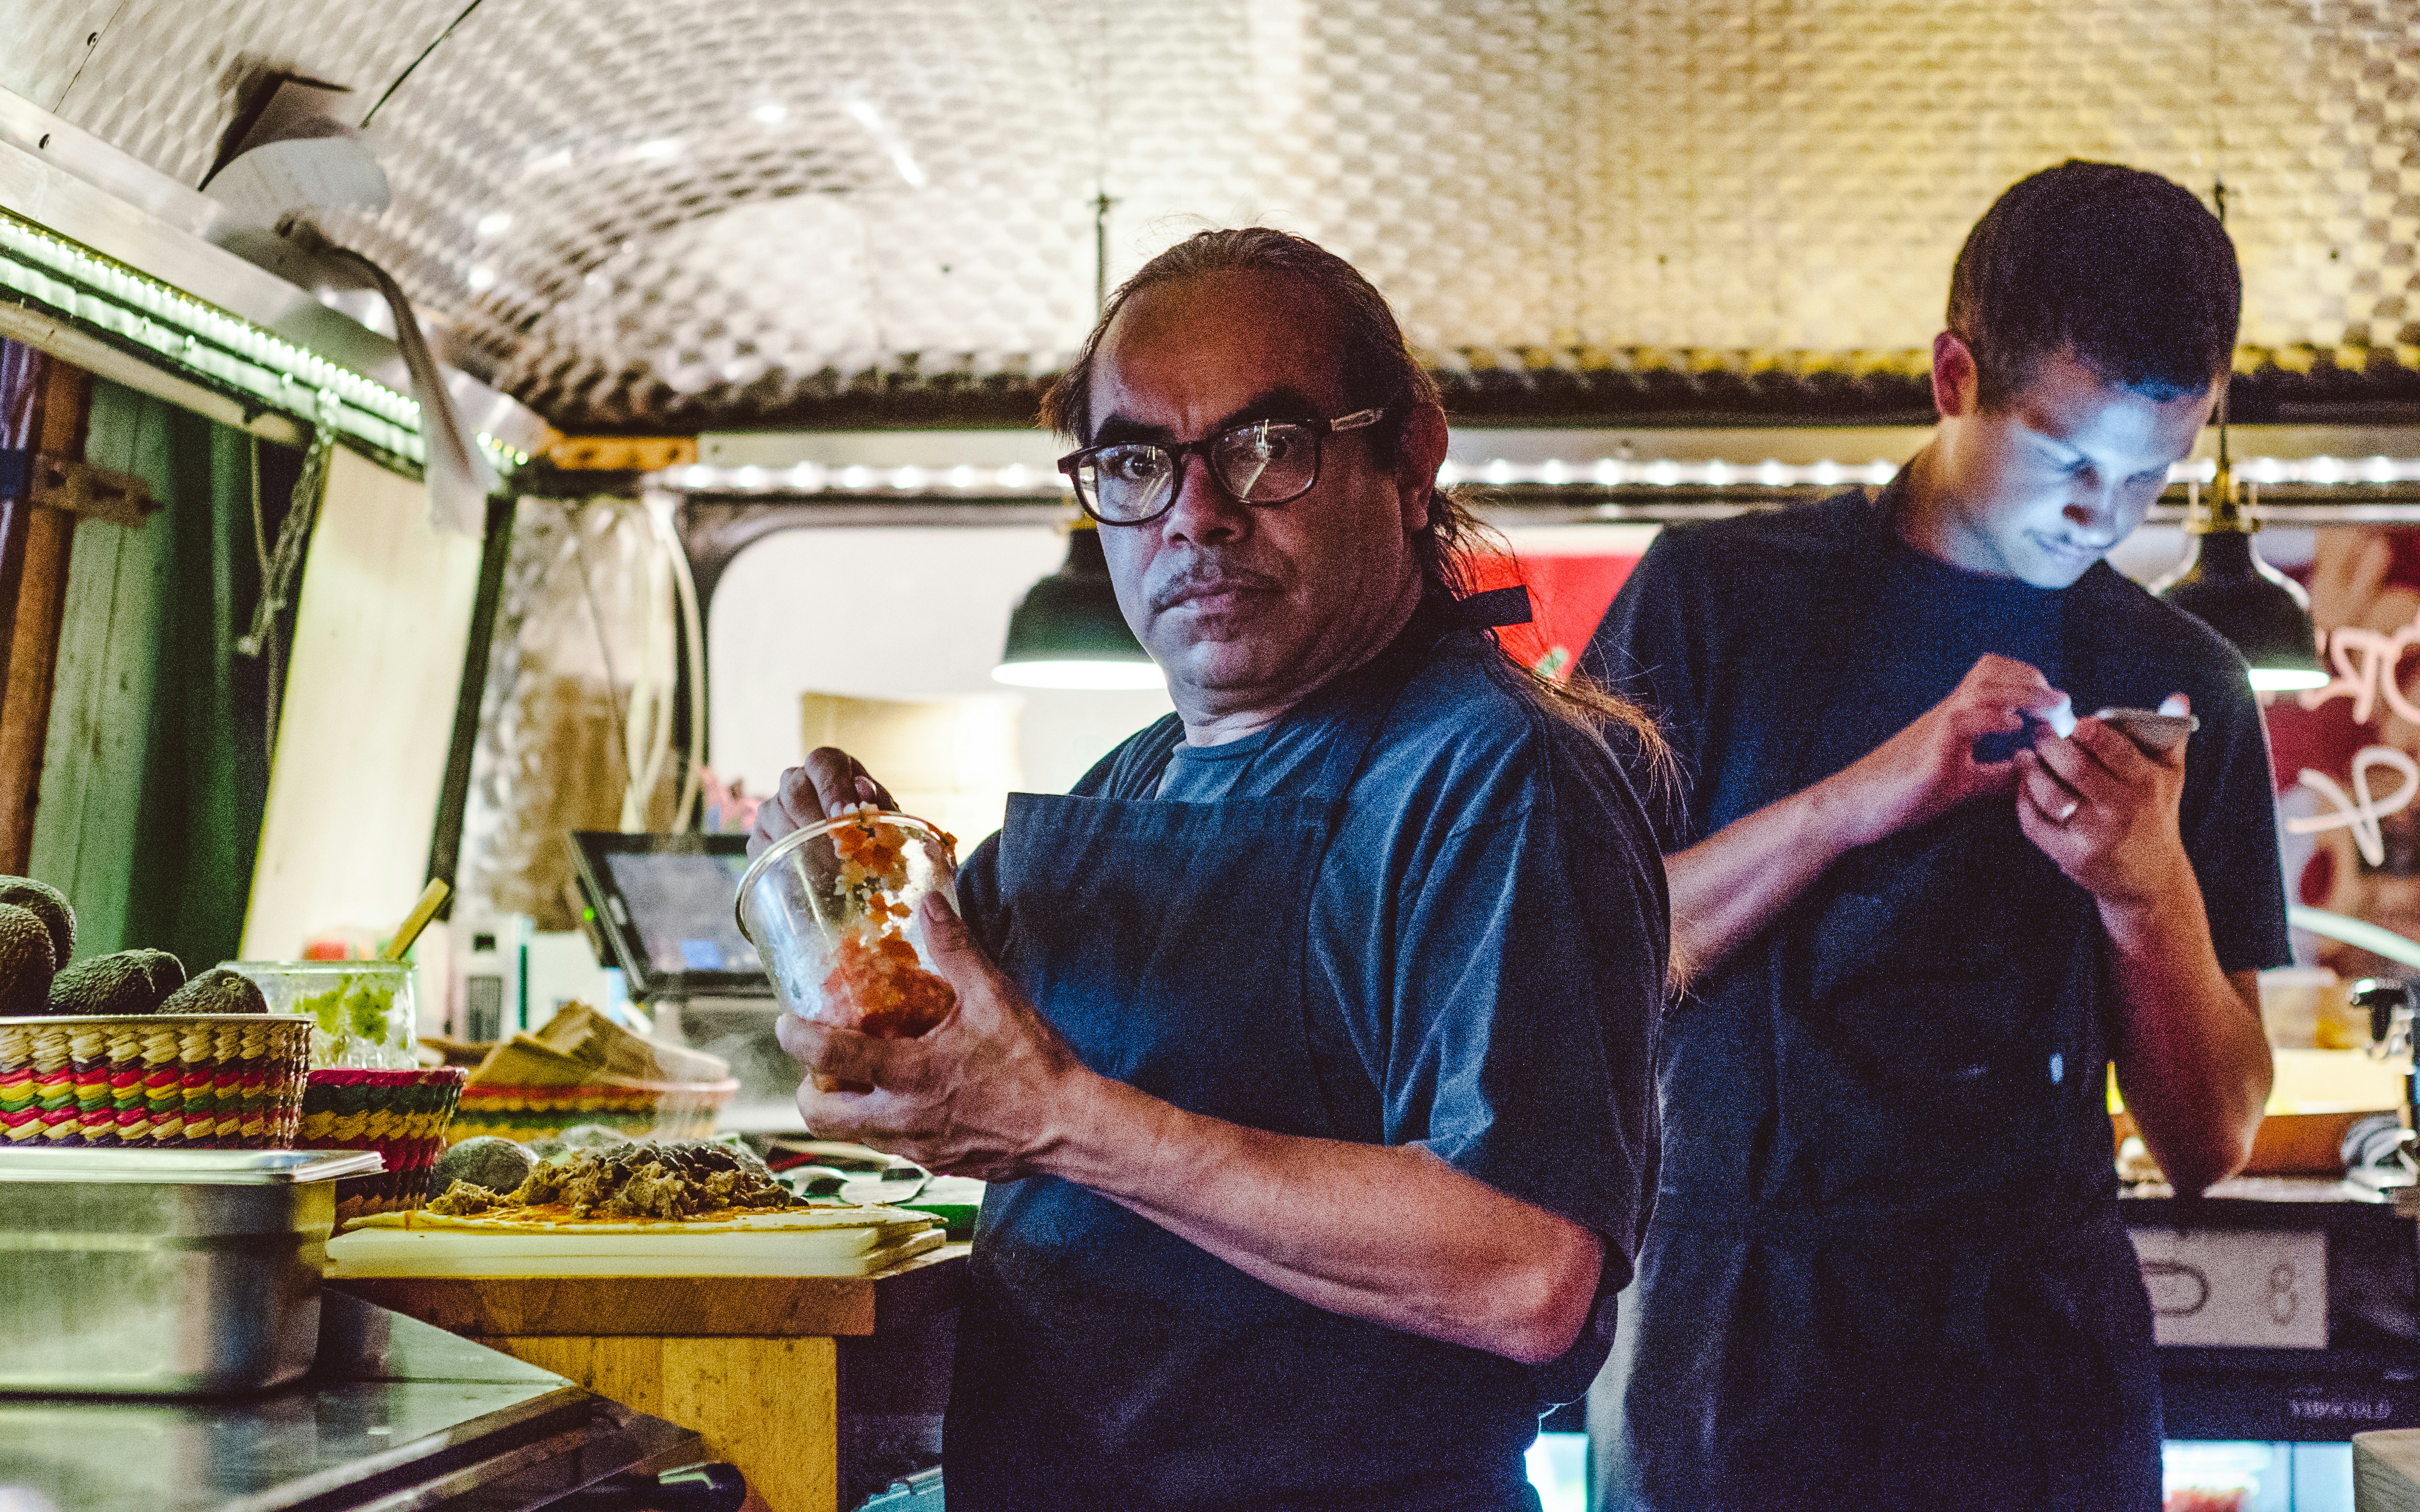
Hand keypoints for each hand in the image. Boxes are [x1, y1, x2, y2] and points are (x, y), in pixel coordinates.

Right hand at [748, 747, 897, 857]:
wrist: (843, 857)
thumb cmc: (868, 830)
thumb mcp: (881, 818)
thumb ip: (878, 805)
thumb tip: (865, 792)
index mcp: (828, 767)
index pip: (823, 763)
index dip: (834, 788)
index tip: (846, 813)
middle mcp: (796, 779)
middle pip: (795, 791)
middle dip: (818, 824)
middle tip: (840, 851)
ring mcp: (772, 807)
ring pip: (778, 819)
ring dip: (805, 846)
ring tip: (832, 870)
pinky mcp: (759, 836)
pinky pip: (765, 846)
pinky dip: (787, 862)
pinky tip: (809, 874)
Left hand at [773, 891, 1092, 1179]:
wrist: (1071, 1128)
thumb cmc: (1035, 1063)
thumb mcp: (995, 997)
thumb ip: (956, 949)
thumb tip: (930, 903)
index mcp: (910, 1074)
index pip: (831, 1056)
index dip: (796, 1037)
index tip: (786, 1022)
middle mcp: (903, 1119)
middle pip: (820, 1117)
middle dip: (807, 1089)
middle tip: (820, 1061)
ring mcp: (917, 1149)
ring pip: (853, 1136)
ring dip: (844, 1107)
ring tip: (861, 1076)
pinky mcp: (936, 1166)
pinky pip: (890, 1147)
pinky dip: (882, 1123)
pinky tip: (907, 1098)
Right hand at [1820, 654, 2068, 846]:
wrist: (1856, 805)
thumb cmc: (1903, 794)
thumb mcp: (1963, 783)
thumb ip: (1996, 774)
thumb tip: (2032, 769)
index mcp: (1957, 718)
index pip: (1996, 676)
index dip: (2031, 682)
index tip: (2057, 709)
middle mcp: (1949, 712)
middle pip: (1993, 668)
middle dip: (2034, 680)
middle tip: (2061, 705)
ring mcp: (1938, 726)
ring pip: (1984, 687)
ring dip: (2024, 693)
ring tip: (2051, 710)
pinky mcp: (1931, 746)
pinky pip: (1966, 719)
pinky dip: (1994, 716)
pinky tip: (2015, 727)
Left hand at [2015, 695, 2191, 907]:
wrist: (2151, 876)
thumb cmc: (2156, 812)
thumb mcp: (2170, 776)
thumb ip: (2171, 735)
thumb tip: (2178, 697)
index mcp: (2147, 784)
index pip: (2116, 751)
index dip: (2091, 732)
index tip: (2076, 721)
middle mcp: (2122, 810)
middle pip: (2075, 768)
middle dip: (2051, 744)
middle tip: (2040, 733)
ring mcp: (2094, 836)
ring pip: (2049, 794)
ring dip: (2030, 771)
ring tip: (2025, 756)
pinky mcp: (2070, 856)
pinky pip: (2035, 822)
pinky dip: (2023, 799)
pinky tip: (2024, 784)